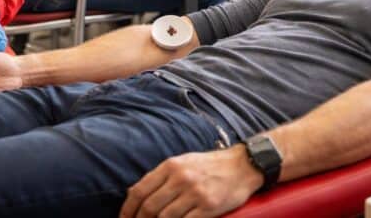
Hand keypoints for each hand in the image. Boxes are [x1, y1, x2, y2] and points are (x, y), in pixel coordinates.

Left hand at [120, 146, 263, 217]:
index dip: (128, 209)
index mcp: (171, 166)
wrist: (242, 165)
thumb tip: (134, 194)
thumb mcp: (184, 162)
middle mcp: (181, 178)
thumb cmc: (210, 165)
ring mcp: (195, 193)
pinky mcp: (208, 207)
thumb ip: (162, 177)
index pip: (140, 190)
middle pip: (149, 207)